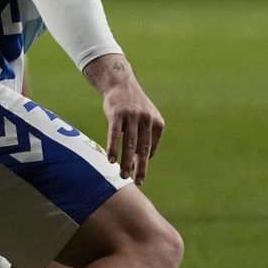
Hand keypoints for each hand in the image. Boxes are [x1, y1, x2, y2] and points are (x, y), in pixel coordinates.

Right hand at [86, 55, 162, 185]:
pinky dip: (113, 148)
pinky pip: (115, 135)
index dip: (144, 163)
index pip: (151, 148)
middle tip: (137, 182)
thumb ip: (145, 139)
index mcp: (157, 123)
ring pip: (129, 144)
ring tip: (123, 176)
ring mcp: (132, 116)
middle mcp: (147, 119)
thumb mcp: (146, 119)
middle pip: (143, 149)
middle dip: (140, 168)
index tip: (138, 175)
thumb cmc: (133, 107)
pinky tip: (110, 160)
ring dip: (126, 162)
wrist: (120, 84)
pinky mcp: (117, 114)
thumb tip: (141, 163)